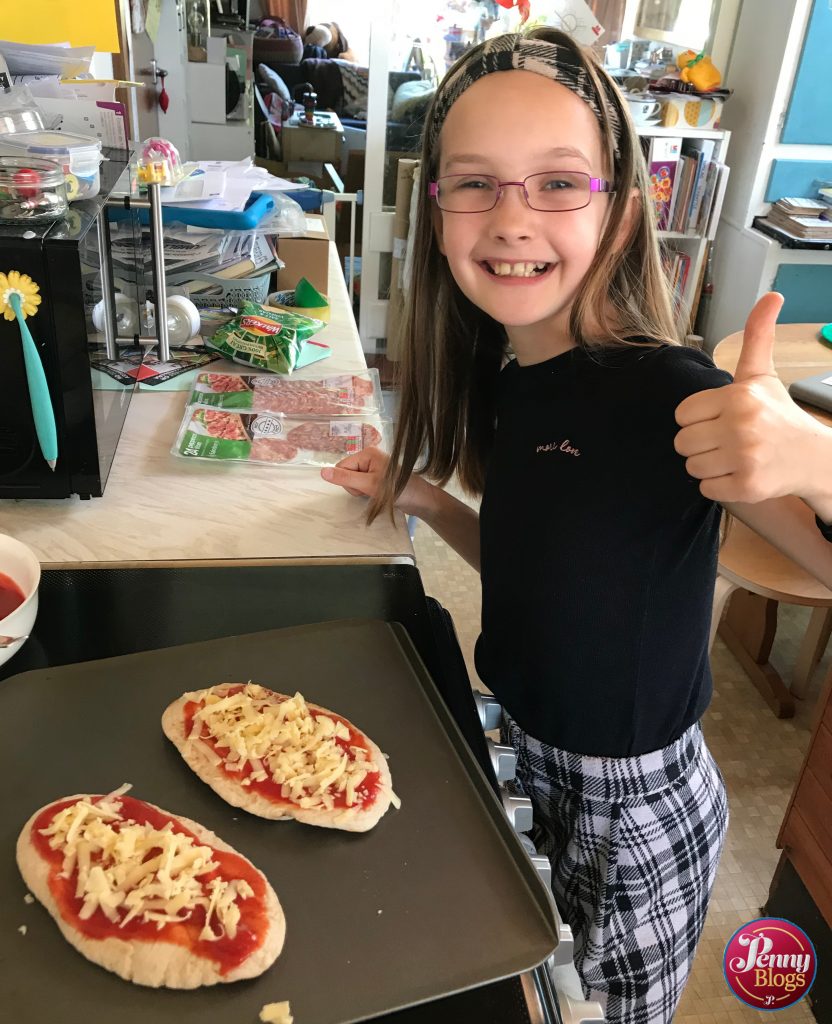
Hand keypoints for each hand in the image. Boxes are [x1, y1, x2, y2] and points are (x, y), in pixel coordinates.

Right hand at [320, 447, 433, 514]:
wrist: (420, 500)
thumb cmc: (398, 490)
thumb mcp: (369, 485)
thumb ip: (345, 479)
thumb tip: (323, 472)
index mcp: (367, 453)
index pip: (341, 466)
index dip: (348, 481)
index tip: (363, 486)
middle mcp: (369, 457)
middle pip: (346, 474)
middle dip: (355, 487)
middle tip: (371, 491)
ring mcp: (373, 468)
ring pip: (352, 482)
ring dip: (361, 491)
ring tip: (376, 493)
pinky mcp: (376, 478)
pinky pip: (361, 485)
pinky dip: (366, 492)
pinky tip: (377, 495)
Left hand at [675, 292, 827, 503]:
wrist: (813, 457)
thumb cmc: (778, 414)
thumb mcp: (763, 375)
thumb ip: (758, 336)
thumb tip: (772, 295)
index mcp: (738, 396)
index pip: (682, 414)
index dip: (697, 419)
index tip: (719, 419)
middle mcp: (741, 426)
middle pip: (682, 442)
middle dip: (700, 444)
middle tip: (726, 441)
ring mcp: (745, 458)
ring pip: (692, 467)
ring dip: (708, 465)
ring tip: (733, 456)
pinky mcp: (747, 486)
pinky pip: (706, 488)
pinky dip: (719, 485)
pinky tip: (739, 473)